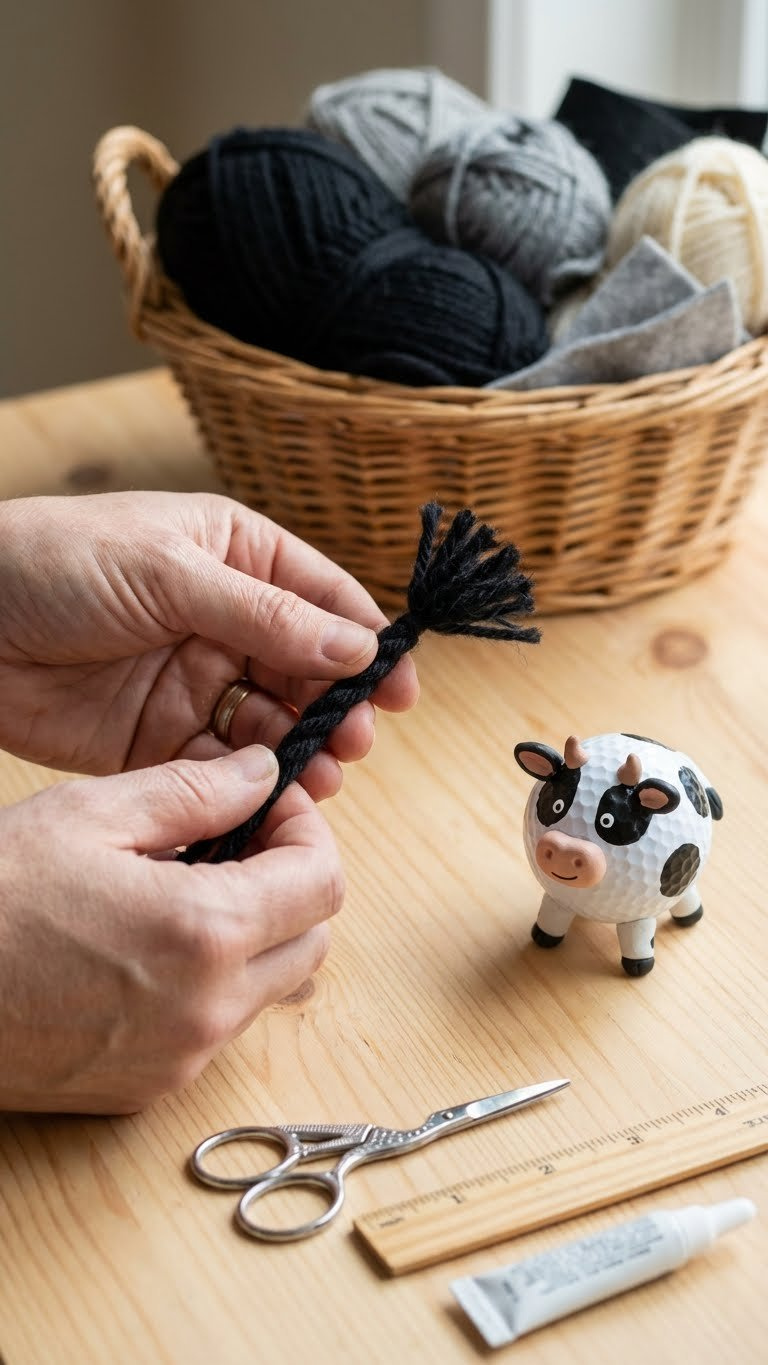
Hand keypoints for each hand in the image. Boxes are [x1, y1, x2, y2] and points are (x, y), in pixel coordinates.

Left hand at [0, 492, 418, 794]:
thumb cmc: (55, 562)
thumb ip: (266, 615)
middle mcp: (226, 618)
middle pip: (307, 670)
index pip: (324, 599)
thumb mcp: (170, 572)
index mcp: (236, 556)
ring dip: (301, 750)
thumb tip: (358, 648)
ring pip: (272, 724)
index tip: (400, 689)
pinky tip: (270, 796)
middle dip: (337, 707)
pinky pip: (222, 765)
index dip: (367, 643)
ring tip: (320, 778)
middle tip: (354, 742)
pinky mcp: (159, 737)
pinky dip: (250, 783)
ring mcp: (195, 680)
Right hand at [0, 746, 340, 1113]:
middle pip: (313, 941)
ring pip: (271, 989)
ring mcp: (178, 1059)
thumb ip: (194, 792)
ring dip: (257, 934)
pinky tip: (151, 946)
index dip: (308, 831)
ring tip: (186, 889)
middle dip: (294, 883)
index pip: (325, 882)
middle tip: (238, 843)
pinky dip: (212, 983)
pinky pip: (217, 1029)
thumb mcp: (89, 815)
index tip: (273, 808)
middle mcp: (207, 1010)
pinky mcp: (145, 1090)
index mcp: (204, 932)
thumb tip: (262, 773)